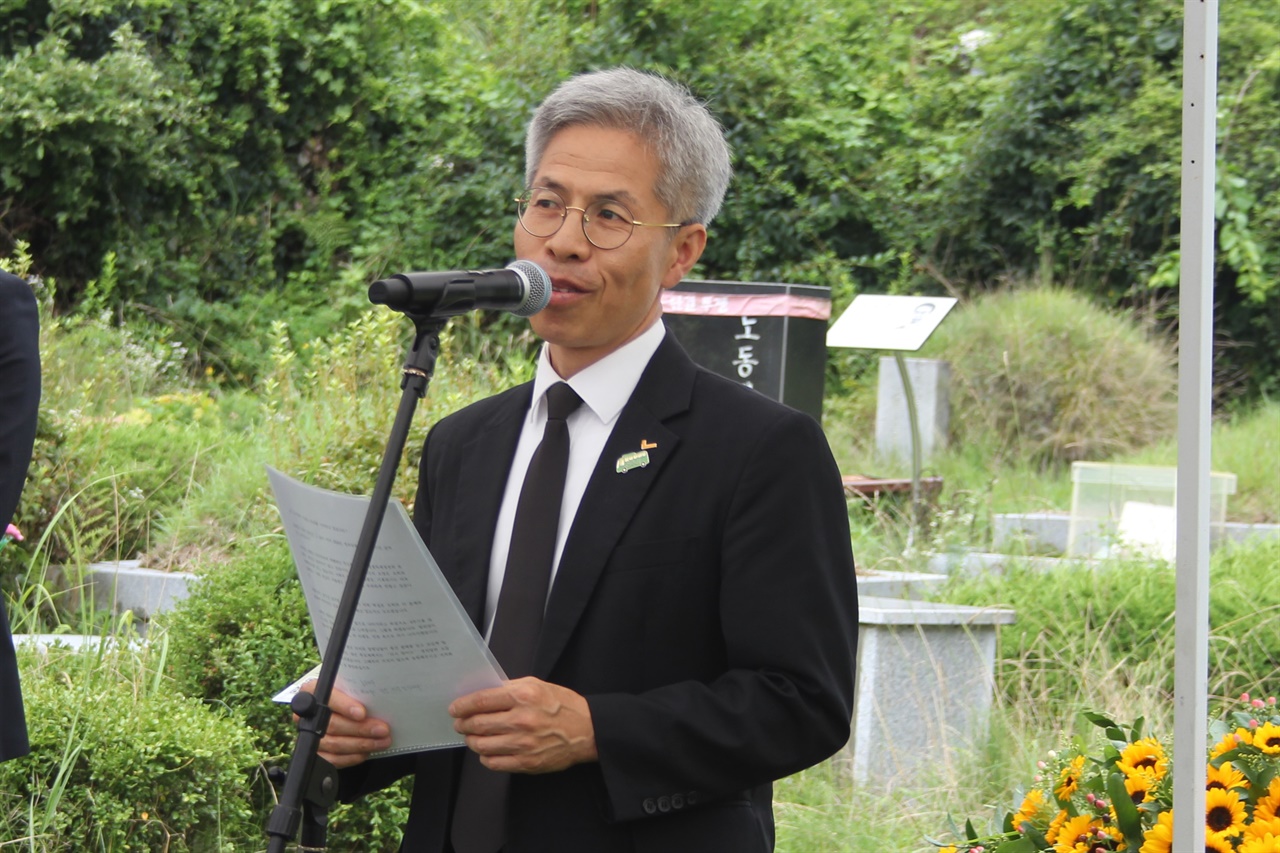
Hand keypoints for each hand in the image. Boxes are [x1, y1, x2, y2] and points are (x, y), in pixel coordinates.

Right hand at [297, 682, 392, 768]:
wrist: (331, 708)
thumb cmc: (343, 695)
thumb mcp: (346, 687)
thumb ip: (355, 692)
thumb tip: (377, 701)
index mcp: (312, 690)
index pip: (328, 699)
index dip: (344, 706)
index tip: (362, 713)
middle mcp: (306, 714)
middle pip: (333, 725)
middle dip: (361, 729)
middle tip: (382, 729)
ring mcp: (308, 735)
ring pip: (334, 744)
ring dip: (362, 744)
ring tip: (381, 741)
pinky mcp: (314, 753)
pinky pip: (332, 759)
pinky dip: (352, 757)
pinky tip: (366, 752)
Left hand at [449, 677, 596, 773]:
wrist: (587, 730)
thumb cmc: (562, 705)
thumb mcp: (537, 686)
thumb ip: (509, 688)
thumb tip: (482, 694)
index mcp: (524, 696)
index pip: (481, 701)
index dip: (463, 705)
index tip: (455, 708)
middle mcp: (522, 720)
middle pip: (477, 724)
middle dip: (463, 724)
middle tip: (460, 724)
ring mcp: (524, 744)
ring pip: (482, 745)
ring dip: (472, 741)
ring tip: (474, 737)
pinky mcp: (527, 762)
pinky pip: (494, 763)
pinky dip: (485, 757)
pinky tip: (488, 751)